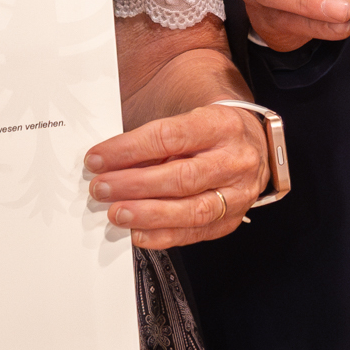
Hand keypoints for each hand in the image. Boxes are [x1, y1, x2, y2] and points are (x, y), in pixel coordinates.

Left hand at [88, 103, 274, 249]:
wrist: (251, 145)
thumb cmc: (211, 128)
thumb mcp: (187, 113)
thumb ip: (151, 133)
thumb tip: (108, 157)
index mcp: (222, 124)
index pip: (170, 137)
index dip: (129, 149)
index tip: (98, 159)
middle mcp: (235, 160)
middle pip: (181, 176)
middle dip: (135, 185)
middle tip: (102, 188)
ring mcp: (238, 193)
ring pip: (192, 209)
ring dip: (148, 215)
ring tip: (117, 213)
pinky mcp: (231, 220)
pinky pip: (196, 233)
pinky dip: (163, 236)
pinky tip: (138, 232)